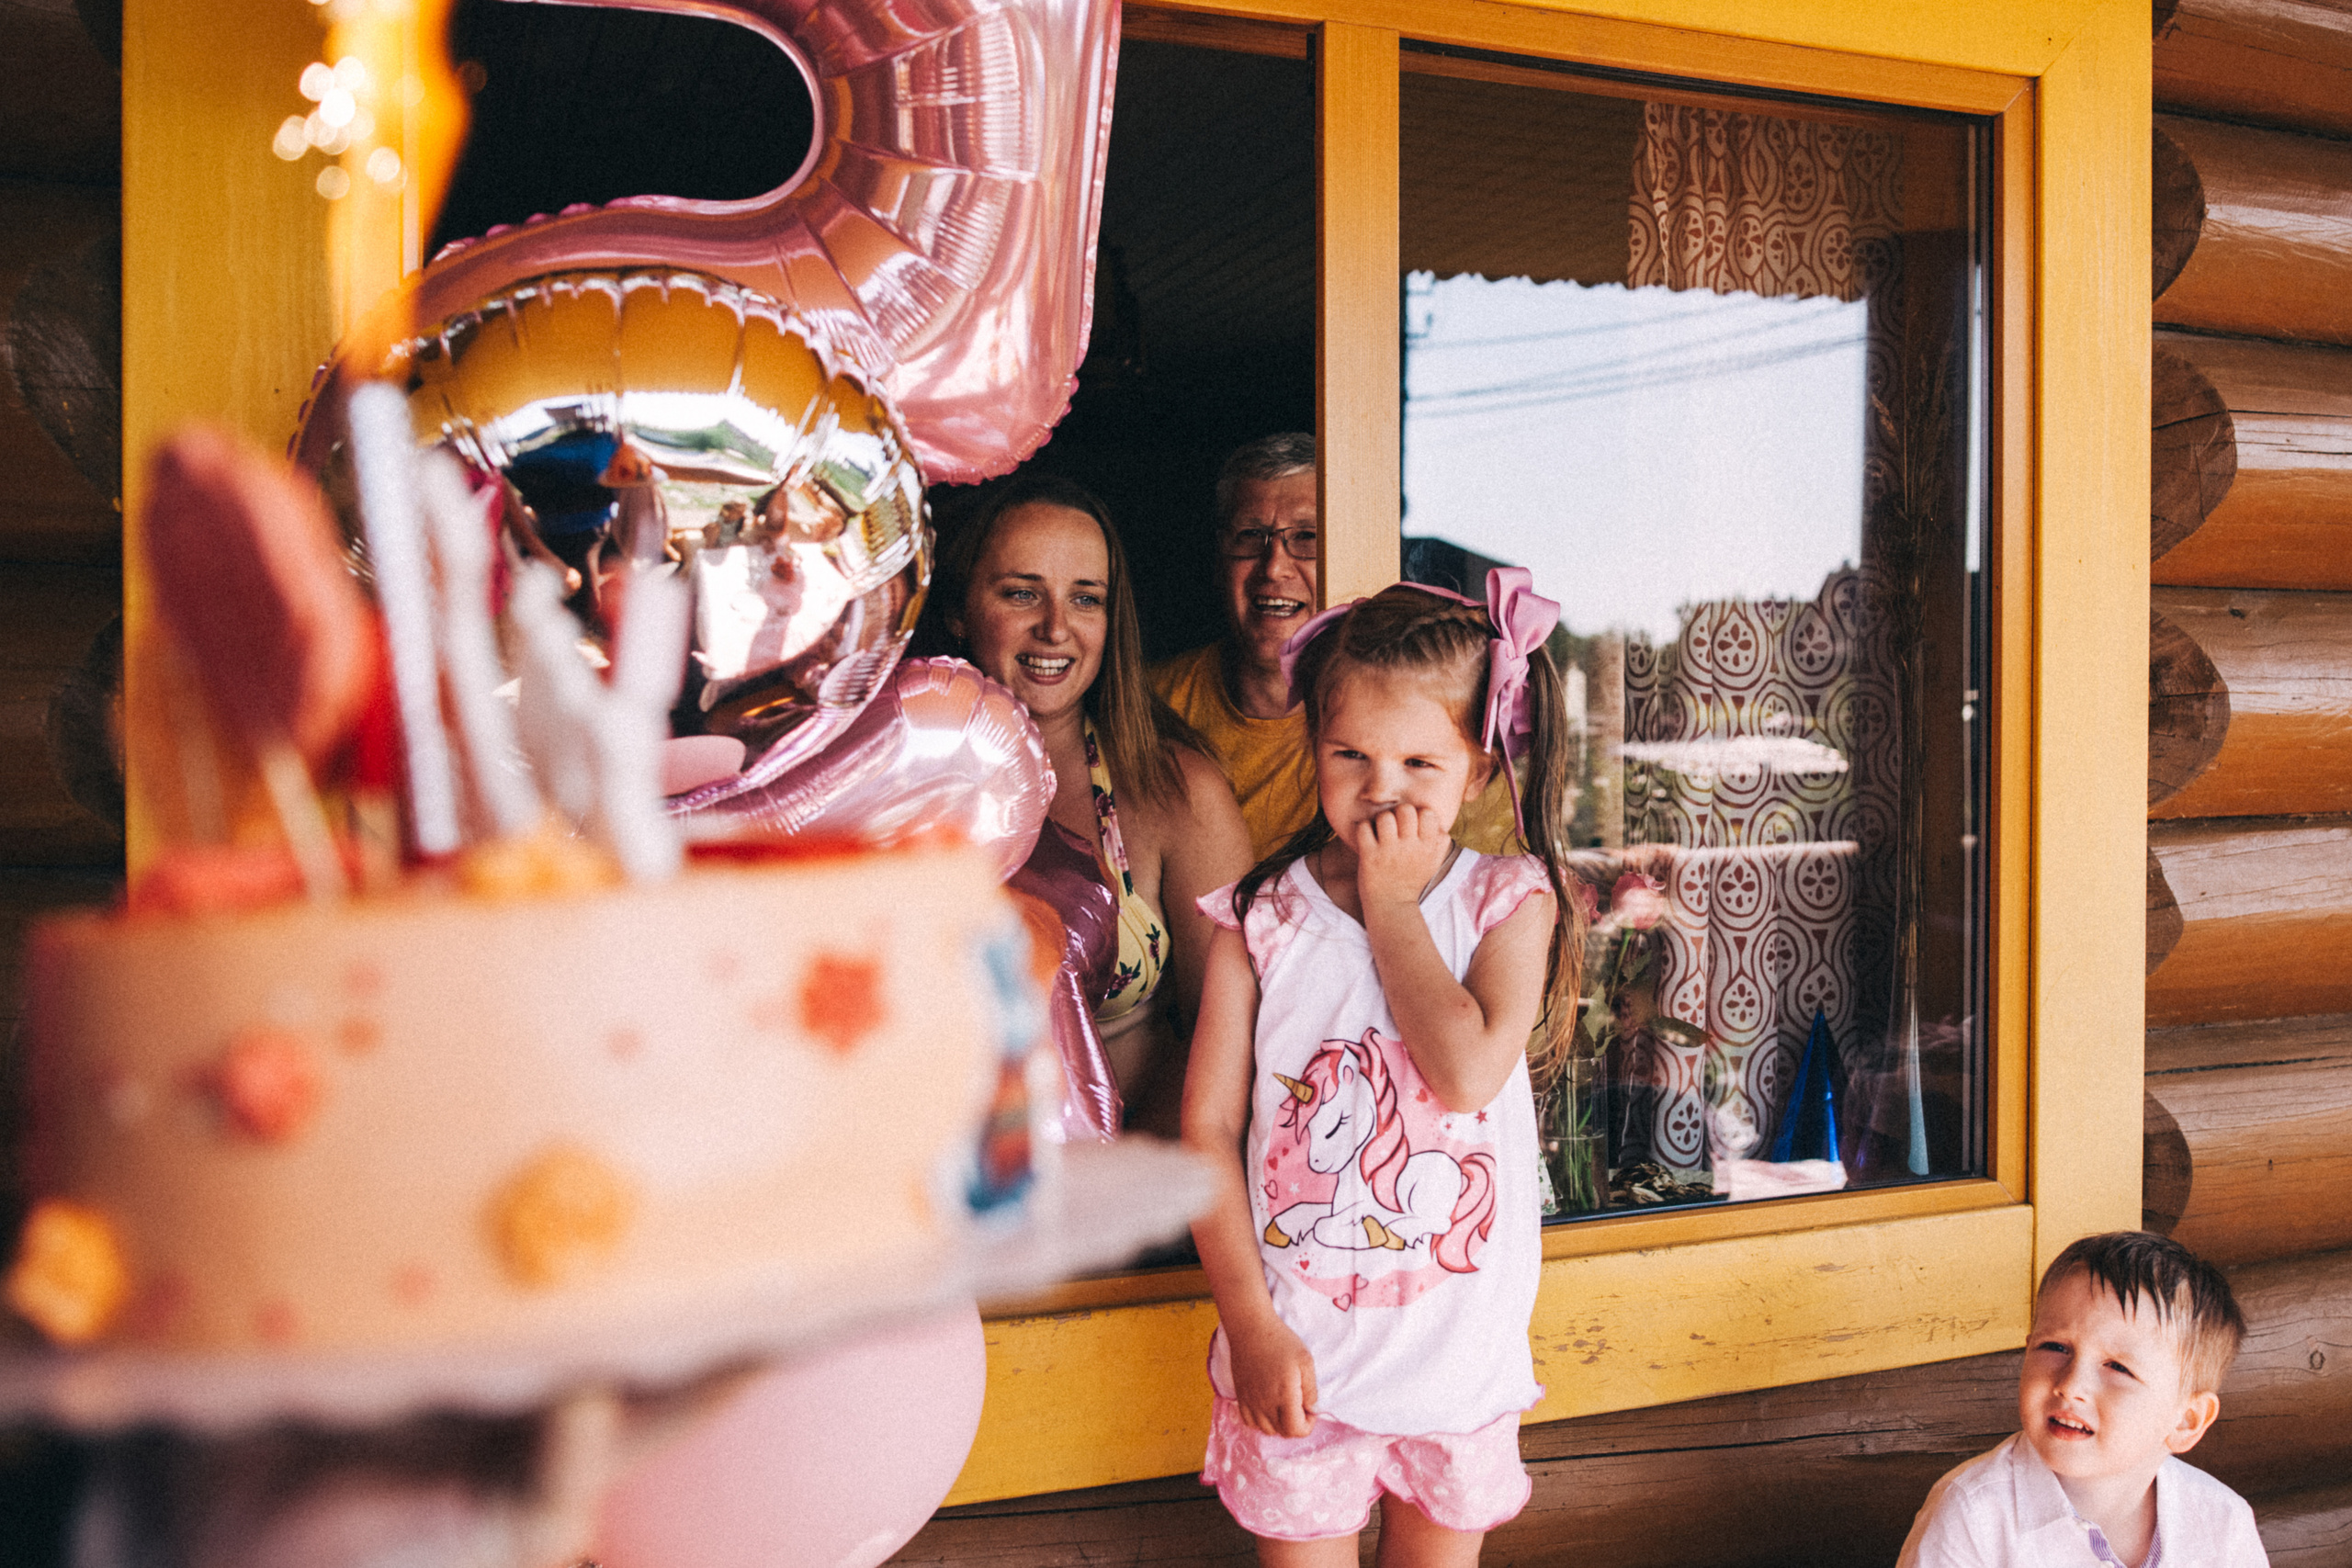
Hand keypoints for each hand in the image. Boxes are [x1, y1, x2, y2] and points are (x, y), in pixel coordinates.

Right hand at [1227, 1314, 1318, 1437]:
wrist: (1250, 1329)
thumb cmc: (1281, 1342)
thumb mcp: (1306, 1361)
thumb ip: (1311, 1389)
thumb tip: (1311, 1409)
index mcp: (1284, 1397)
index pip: (1296, 1430)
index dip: (1308, 1425)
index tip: (1310, 1409)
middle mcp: (1265, 1404)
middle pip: (1283, 1432)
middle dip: (1295, 1424)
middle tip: (1299, 1405)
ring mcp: (1250, 1402)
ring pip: (1267, 1430)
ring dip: (1279, 1424)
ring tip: (1284, 1405)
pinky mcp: (1240, 1397)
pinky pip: (1250, 1422)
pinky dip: (1261, 1421)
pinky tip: (1267, 1406)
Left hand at [1351, 804, 1451, 913]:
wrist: (1393, 907)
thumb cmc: (1412, 881)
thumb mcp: (1434, 863)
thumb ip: (1440, 843)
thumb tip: (1440, 825)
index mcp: (1428, 846)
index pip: (1427, 813)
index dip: (1418, 814)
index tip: (1412, 826)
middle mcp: (1410, 846)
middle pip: (1405, 809)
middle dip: (1398, 814)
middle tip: (1394, 827)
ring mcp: (1389, 850)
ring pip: (1384, 816)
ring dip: (1379, 821)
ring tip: (1379, 833)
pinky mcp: (1369, 855)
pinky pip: (1363, 827)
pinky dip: (1362, 829)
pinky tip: (1367, 839)